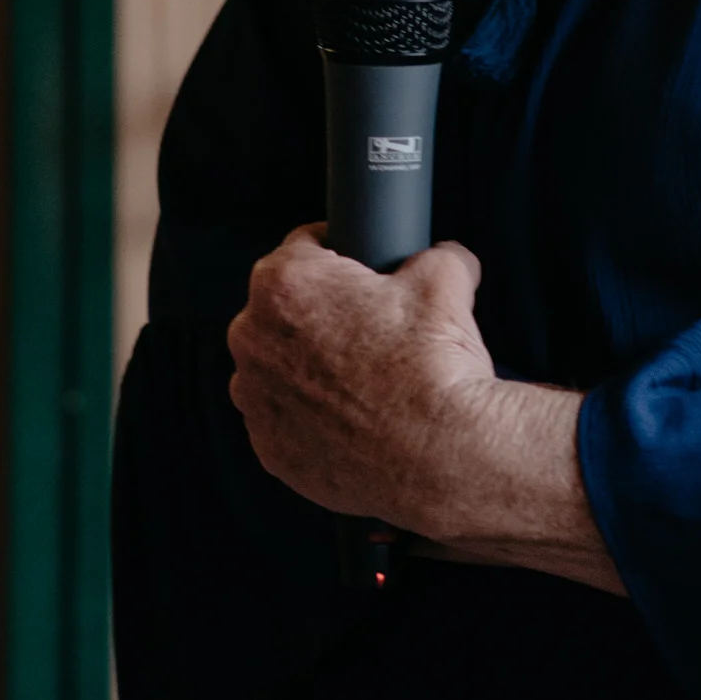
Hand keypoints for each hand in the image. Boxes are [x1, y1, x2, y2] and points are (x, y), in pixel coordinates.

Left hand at [228, 228, 625, 591]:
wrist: (439, 453)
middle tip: (371, 329)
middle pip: (283, 309)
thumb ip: (437, 254)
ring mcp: (256, 400)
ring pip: (279, 367)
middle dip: (321, 314)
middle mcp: (254, 338)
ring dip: (310, 368)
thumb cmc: (432, 367)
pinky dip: (312, 418)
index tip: (358, 271)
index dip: (340, 254)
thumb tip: (446, 258)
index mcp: (286, 284)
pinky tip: (355, 418)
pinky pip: (285, 421)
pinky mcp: (269, 451)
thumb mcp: (446, 279)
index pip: (303, 246)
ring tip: (364, 379)